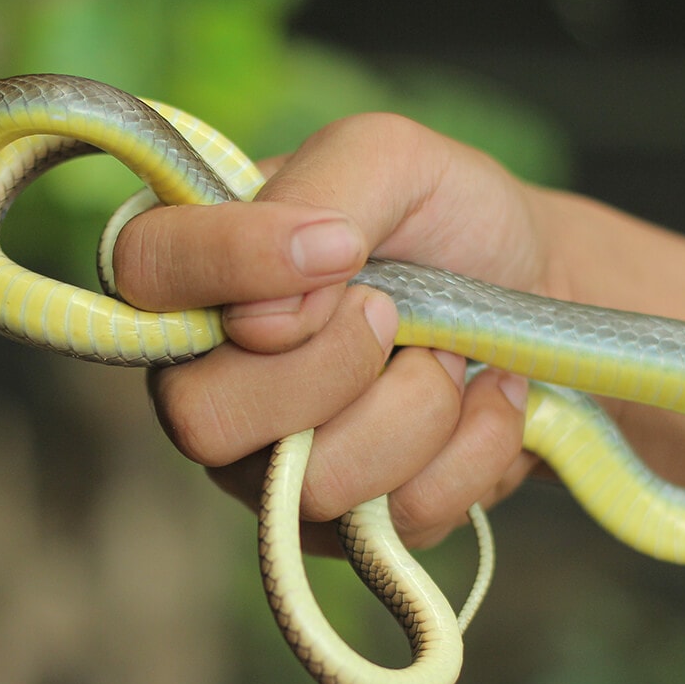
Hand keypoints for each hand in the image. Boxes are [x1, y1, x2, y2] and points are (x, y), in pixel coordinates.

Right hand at [112, 113, 545, 553]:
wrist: (541, 294)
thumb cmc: (447, 220)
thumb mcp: (391, 157)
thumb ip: (320, 194)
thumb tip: (265, 313)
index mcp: (193, 273)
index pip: (143, 271)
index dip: (230, 266)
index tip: (343, 251)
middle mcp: (205, 378)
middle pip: (201, 417)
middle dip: (332, 366)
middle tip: (394, 314)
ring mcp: (265, 465)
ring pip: (308, 483)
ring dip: (415, 407)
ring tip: (448, 356)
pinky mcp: (338, 526)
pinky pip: (390, 520)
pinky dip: (468, 450)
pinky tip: (481, 402)